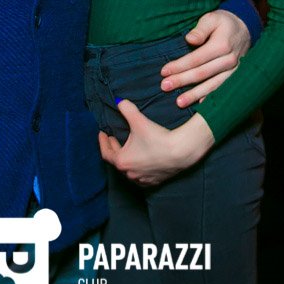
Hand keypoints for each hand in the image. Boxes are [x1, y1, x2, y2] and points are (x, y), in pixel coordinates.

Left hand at [99, 99, 214, 186]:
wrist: (180, 152)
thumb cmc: (157, 137)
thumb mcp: (139, 121)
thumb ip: (126, 109)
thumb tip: (119, 102)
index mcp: (122, 161)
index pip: (106, 152)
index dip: (102, 142)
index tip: (103, 134)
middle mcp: (130, 173)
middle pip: (117, 161)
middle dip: (114, 149)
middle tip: (113, 139)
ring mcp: (142, 179)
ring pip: (129, 171)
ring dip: (126, 160)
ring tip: (128, 150)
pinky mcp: (155, 181)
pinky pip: (142, 178)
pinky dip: (138, 169)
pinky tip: (141, 163)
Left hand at [159, 10, 250, 107]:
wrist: (245, 30)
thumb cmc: (223, 23)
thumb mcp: (212, 18)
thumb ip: (200, 29)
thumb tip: (189, 39)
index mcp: (222, 45)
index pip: (196, 59)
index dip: (179, 66)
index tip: (164, 71)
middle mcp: (230, 60)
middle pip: (202, 73)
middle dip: (182, 81)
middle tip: (164, 87)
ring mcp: (235, 71)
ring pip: (212, 85)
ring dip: (194, 95)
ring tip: (179, 102)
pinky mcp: (236, 77)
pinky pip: (223, 89)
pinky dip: (211, 98)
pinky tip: (200, 106)